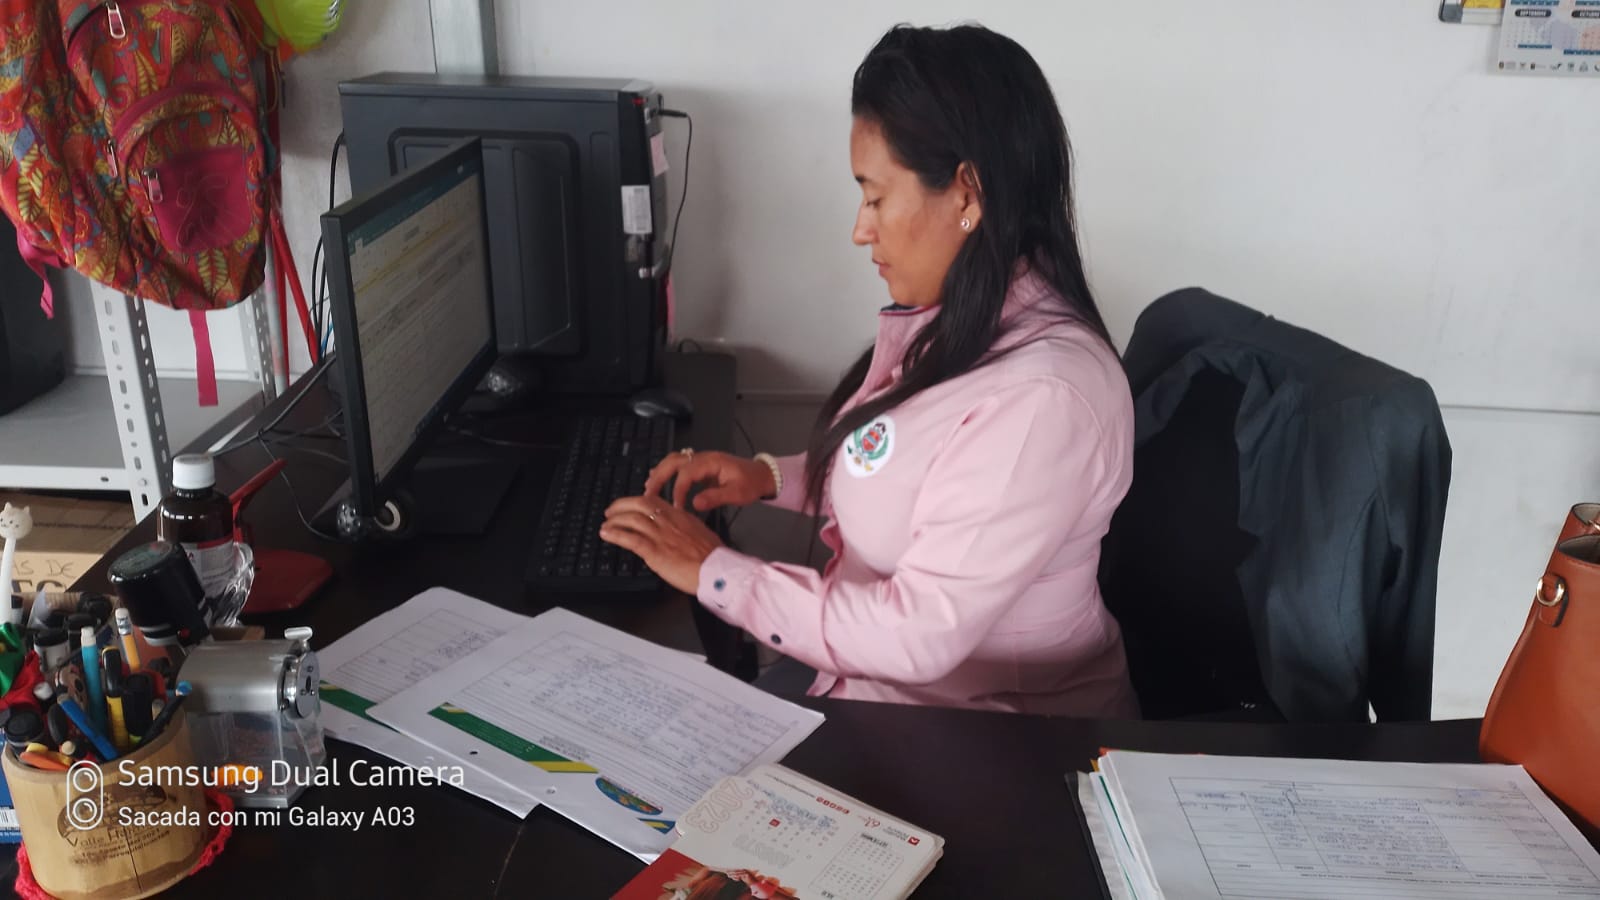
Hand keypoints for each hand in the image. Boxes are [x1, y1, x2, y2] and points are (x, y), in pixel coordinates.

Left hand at [599, 496, 722, 593]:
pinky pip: (630, 538)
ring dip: (614, 520)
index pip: (654, 500)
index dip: (637, 500)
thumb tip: (678, 529)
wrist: (717, 569)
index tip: (629, 505)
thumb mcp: (700, 532)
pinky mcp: (655, 551)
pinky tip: (607, 534)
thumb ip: (685, 527)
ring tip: (605, 524)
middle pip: (639, 504)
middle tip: (611, 511)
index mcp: (680, 516)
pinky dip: (615, 534)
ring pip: (631, 519)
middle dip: (621, 505)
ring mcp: (660, 535)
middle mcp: (668, 521)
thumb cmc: (713, 556)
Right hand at [643, 450, 776, 511]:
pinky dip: (666, 472)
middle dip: (659, 477)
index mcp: (711, 462)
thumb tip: (694, 504)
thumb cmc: (751, 484)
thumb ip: (716, 498)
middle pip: (674, 461)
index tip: (676, 507)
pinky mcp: (700, 467)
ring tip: (648, 489)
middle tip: (648, 495)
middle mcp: (703, 457)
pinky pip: (679, 466)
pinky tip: (656, 481)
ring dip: (660, 473)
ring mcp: (701, 460)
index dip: (678, 490)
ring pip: (674, 461)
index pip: (686, 473)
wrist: (762, 475)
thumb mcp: (737, 494)